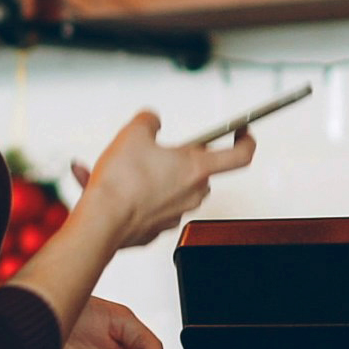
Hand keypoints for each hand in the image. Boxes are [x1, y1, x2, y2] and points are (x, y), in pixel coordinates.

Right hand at [69, 112, 256, 249]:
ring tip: (128, 168)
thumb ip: (149, 120)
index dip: (246, 140)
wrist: (101, 221)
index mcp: (196, 168)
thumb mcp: (134, 133)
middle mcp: (191, 194)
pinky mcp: (155, 229)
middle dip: (185, 160)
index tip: (243, 132)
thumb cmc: (121, 184)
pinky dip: (139, 197)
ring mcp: (175, 214)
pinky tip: (116, 187)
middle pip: (201, 172)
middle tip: (163, 151)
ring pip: (175, 189)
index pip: (240, 155)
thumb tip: (151, 120)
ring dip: (157, 177)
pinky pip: (154, 207)